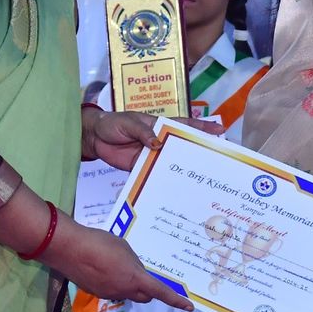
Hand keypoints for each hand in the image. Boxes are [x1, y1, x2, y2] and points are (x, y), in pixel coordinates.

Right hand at [46, 225, 193, 310]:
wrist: (68, 249)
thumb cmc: (99, 242)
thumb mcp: (123, 248)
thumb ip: (133, 262)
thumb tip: (134, 270)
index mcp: (134, 279)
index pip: (160, 292)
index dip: (176, 300)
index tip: (189, 307)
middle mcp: (123, 291)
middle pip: (145, 296)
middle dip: (149, 289)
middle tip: (145, 274)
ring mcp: (108, 294)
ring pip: (127, 294)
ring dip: (130, 285)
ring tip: (119, 265)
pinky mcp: (95, 292)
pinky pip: (113, 290)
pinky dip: (114, 282)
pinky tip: (104, 267)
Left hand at [83, 109, 226, 170]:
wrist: (93, 137)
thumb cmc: (113, 123)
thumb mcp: (128, 123)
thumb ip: (143, 132)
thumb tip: (158, 143)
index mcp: (159, 125)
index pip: (184, 126)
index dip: (201, 128)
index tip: (219, 130)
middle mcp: (159, 140)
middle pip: (182, 146)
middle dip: (199, 152)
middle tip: (217, 160)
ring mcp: (151, 155)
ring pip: (171, 162)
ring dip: (183, 169)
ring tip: (201, 177)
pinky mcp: (141, 167)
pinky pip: (155, 174)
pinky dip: (164, 180)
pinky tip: (175, 188)